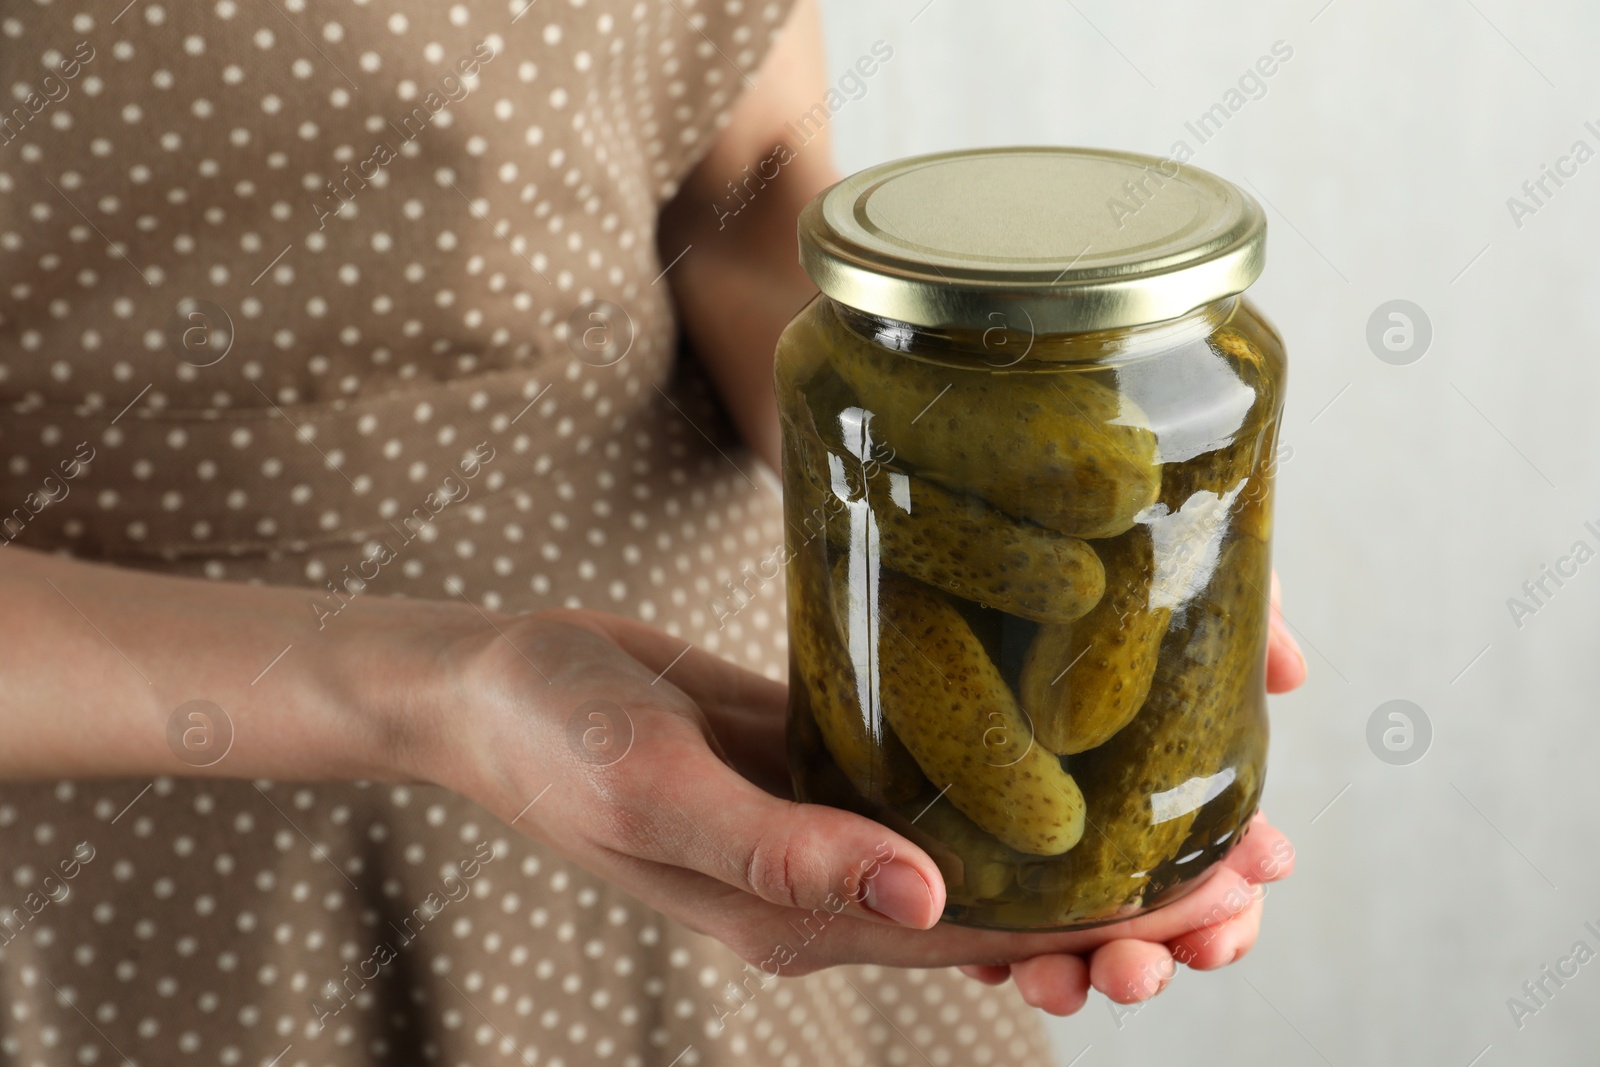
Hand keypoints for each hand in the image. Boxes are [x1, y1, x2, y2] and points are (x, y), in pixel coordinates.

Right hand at [389, 590, 1303, 998]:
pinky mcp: (830, 762)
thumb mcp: (652, 789)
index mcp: (801, 916)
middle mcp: (835, 883)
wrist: (494, 685)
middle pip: (1013, 917)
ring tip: (1212, 818)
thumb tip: (922, 900)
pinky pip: (948, 789)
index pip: (987, 938)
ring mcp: (836, 824)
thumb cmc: (555, 736)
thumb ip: (778, 848)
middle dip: (1135, 907)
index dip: (1111, 926)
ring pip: (995, 860)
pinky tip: (1089, 752)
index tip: (1223, 898)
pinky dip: (1027, 788)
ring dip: (1100, 851)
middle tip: (1256, 868)